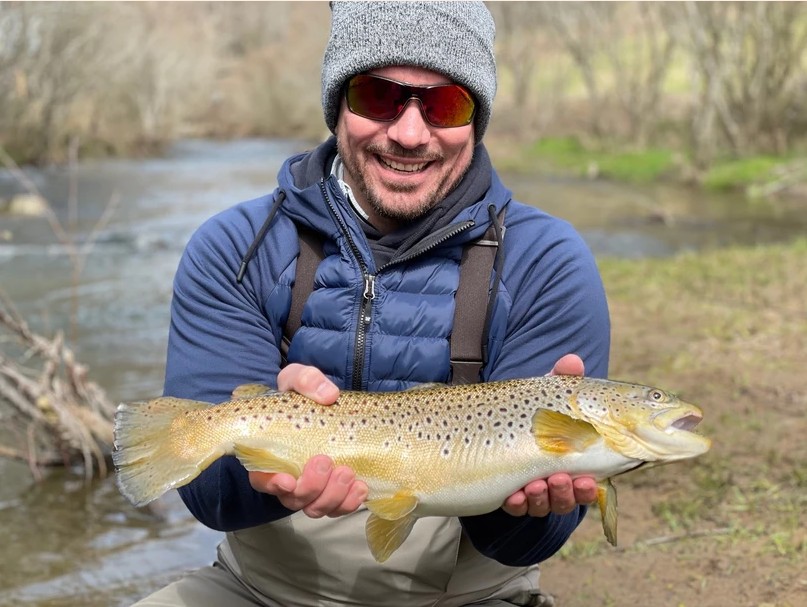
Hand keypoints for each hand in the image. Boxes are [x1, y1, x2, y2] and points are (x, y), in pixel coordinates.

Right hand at [248, 364, 367, 517]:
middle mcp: (289, 478)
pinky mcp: (335, 490)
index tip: (287, 479)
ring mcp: (312, 488)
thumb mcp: (298, 378)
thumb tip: (329, 395)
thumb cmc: (302, 395)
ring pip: (317, 507)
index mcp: (270, 455)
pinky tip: (361, 488)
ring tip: (348, 473)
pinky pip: (339, 507)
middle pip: (293, 499)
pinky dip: (350, 502)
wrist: (326, 404)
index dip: (271, 485)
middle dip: (311, 487)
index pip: (261, 480)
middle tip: (325, 461)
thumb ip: (307, 380)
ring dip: (332, 496)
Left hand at [501, 354, 597, 516]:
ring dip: (542, 498)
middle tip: (560, 480)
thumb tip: (572, 361)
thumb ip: (562, 381)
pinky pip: (515, 507)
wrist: (493, 424)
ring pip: (543, 505)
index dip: (588, 487)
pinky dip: (516, 503)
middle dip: (566, 493)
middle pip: (567, 499)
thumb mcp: (545, 396)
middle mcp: (555, 481)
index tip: (587, 480)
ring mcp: (531, 490)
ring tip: (535, 484)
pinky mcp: (509, 494)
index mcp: (572, 463)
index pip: (587, 483)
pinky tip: (512, 496)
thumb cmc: (533, 411)